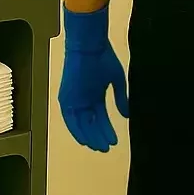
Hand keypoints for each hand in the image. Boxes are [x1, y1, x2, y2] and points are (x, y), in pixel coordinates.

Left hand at [59, 2, 129, 151]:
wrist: (88, 45)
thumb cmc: (103, 58)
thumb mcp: (116, 80)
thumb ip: (121, 98)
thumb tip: (127, 115)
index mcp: (94, 94)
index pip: (100, 117)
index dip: (107, 129)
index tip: (114, 141)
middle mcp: (83, 99)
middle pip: (91, 123)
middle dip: (99, 136)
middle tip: (107, 149)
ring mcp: (74, 99)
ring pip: (81, 124)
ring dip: (90, 136)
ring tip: (100, 147)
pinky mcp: (66, 98)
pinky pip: (70, 119)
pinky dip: (76, 130)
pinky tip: (85, 140)